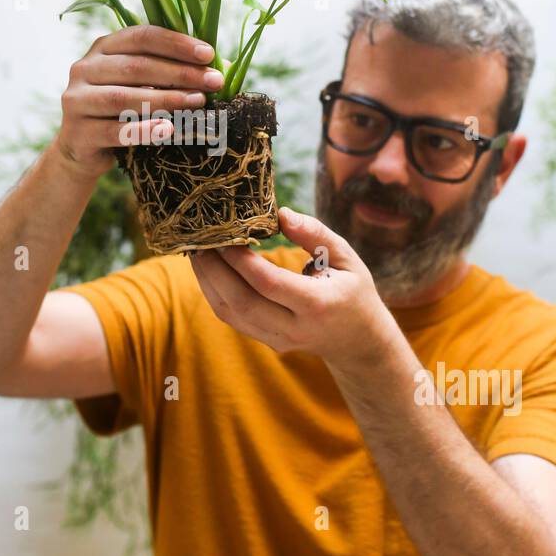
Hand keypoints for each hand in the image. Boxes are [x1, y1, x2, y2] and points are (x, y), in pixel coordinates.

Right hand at [54, 24, 224, 177]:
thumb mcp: (141, 86)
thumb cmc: (121, 112)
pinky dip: (144, 130)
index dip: (176, 44)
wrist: (82, 151)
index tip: (208, 55)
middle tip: (213, 82)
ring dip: (166, 99)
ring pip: (124, 98)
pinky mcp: (78, 133)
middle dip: (179, 73)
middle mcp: (84, 68)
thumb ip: (170, 72)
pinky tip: (169, 130)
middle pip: (135, 66)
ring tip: (198, 102)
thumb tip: (221, 68)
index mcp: (103, 48)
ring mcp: (76, 100)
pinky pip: (115, 131)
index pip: (141, 37)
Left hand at [188, 206, 398, 371]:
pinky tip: (209, 271)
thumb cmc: (352, 289)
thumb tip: (280, 214)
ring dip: (208, 281)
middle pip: (243, 301)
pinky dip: (214, 293)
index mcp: (318, 304)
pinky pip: (233, 319)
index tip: (225, 235)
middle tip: (201, 241)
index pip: (270, 283)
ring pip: (231, 313)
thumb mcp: (347, 257)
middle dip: (215, 270)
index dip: (242, 260)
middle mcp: (296, 327)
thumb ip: (315, 234)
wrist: (358, 339)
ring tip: (198, 252)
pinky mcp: (267, 341)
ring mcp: (279, 339)